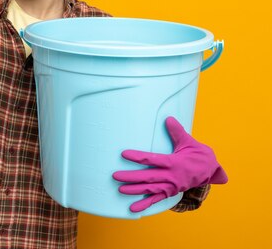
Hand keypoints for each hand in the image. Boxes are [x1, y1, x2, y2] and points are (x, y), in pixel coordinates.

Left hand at [112, 116, 227, 212]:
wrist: (211, 170)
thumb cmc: (198, 154)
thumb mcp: (189, 142)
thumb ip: (177, 131)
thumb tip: (168, 119)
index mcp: (174, 163)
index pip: (152, 160)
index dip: (138, 157)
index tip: (124, 154)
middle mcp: (171, 176)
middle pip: (148, 177)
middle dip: (131, 177)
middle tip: (115, 176)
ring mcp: (171, 186)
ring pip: (150, 189)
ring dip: (135, 190)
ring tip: (120, 190)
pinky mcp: (170, 192)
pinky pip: (156, 200)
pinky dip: (144, 205)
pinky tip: (132, 209)